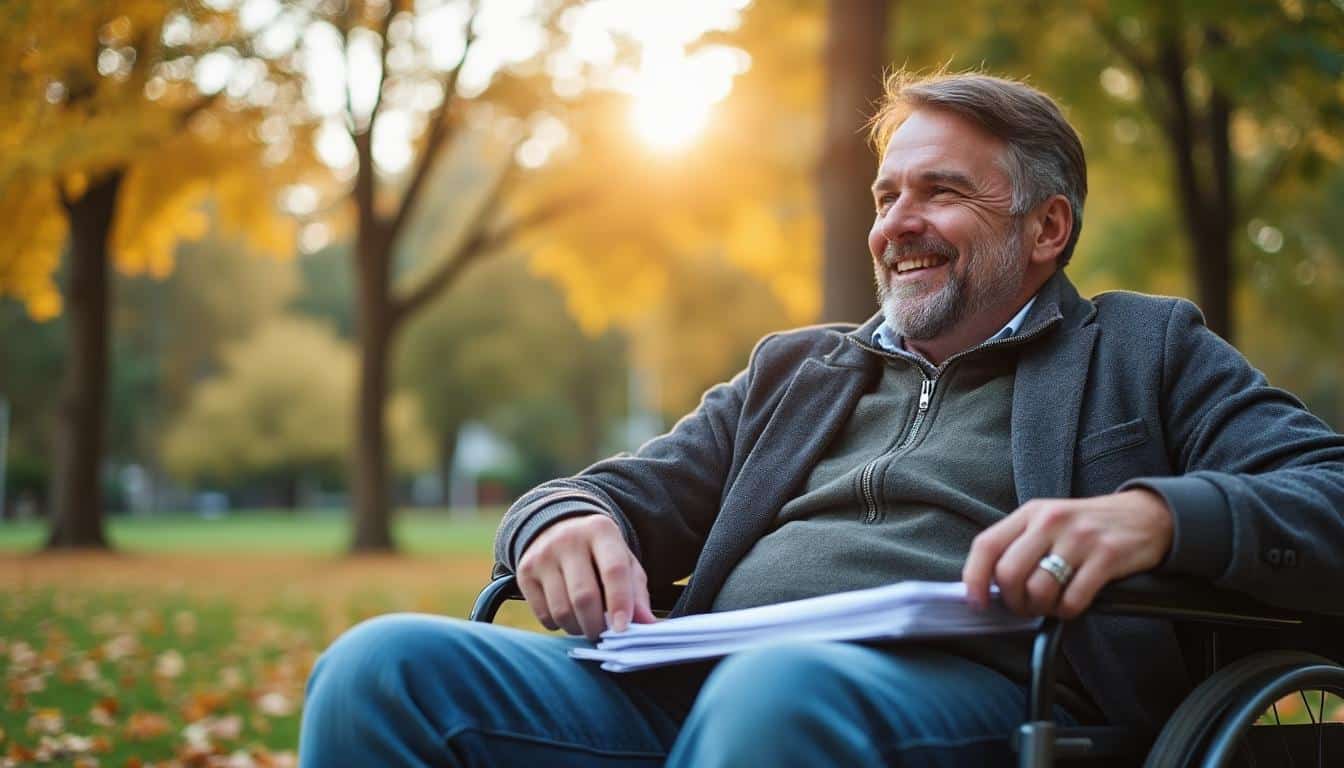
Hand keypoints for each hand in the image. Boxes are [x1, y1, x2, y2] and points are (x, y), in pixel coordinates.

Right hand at [516, 514, 655, 639]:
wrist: (558, 527)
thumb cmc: (600, 552)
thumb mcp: (624, 562)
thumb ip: (637, 593)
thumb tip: (649, 627)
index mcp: (601, 531)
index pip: (613, 571)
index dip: (620, 603)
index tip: (623, 629)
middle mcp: (569, 539)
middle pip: (584, 596)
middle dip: (597, 625)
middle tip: (604, 634)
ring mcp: (543, 554)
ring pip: (561, 610)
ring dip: (578, 628)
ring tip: (587, 625)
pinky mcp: (524, 570)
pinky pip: (543, 614)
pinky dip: (558, 625)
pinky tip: (568, 616)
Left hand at [962, 489, 1172, 618]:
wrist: (1147, 515)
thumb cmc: (1088, 526)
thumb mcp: (1049, 522)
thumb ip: (1020, 546)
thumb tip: (988, 586)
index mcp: (1031, 513)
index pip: (986, 545)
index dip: (974, 578)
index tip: (976, 602)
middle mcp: (1051, 521)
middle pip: (1009, 573)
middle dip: (1011, 601)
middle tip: (1023, 607)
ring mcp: (1079, 538)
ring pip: (1039, 589)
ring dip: (1040, 609)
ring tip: (1049, 606)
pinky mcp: (1107, 556)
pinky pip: (1073, 599)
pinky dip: (1066, 612)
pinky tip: (1071, 605)